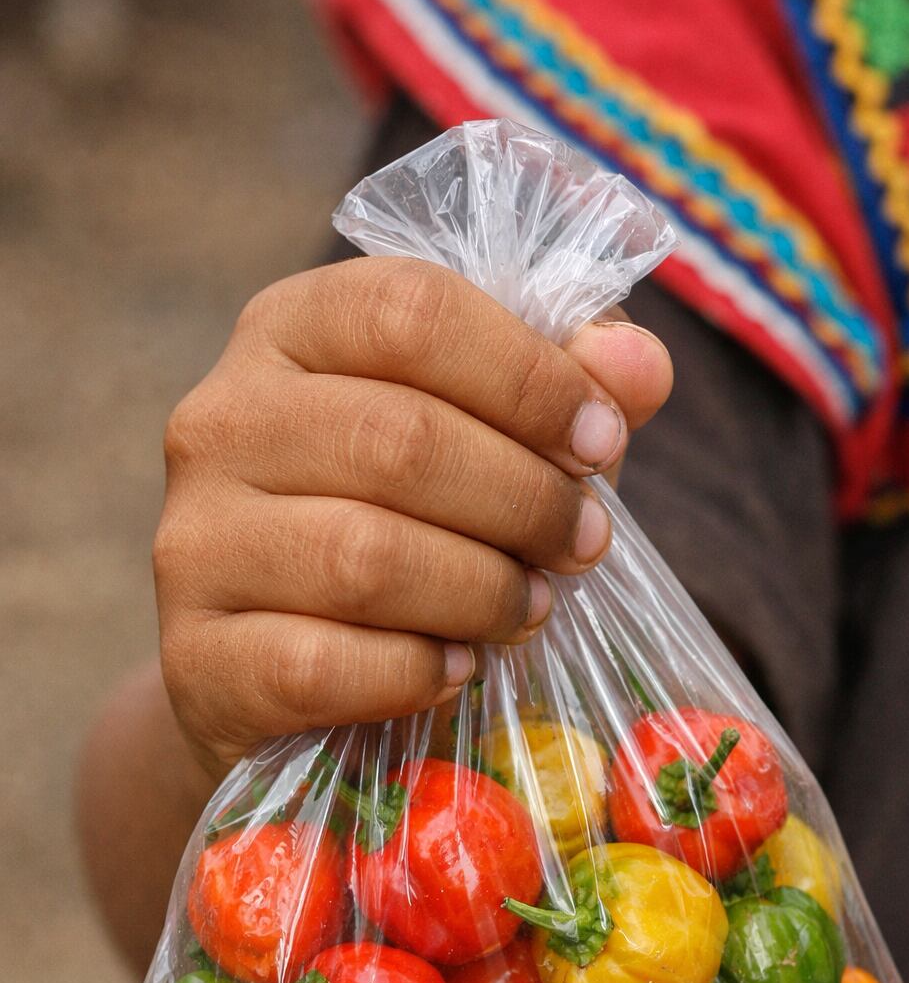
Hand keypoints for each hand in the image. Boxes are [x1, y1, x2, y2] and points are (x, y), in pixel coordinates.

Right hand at [156, 257, 672, 773]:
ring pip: (364, 557)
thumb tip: (640, 367)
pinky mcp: (197, 659)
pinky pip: (323, 665)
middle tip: (584, 547)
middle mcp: (222, 421)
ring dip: (481, 592)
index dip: (529, 377)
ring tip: (528, 610)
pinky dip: (413, 672)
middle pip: (398, 439)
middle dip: (524, 501)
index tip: (601, 443)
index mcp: (291, 330)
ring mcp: (194, 542)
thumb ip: (561, 389)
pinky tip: (452, 668)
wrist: (273, 667)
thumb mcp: (483, 437)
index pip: (412, 311)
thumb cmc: (400, 525)